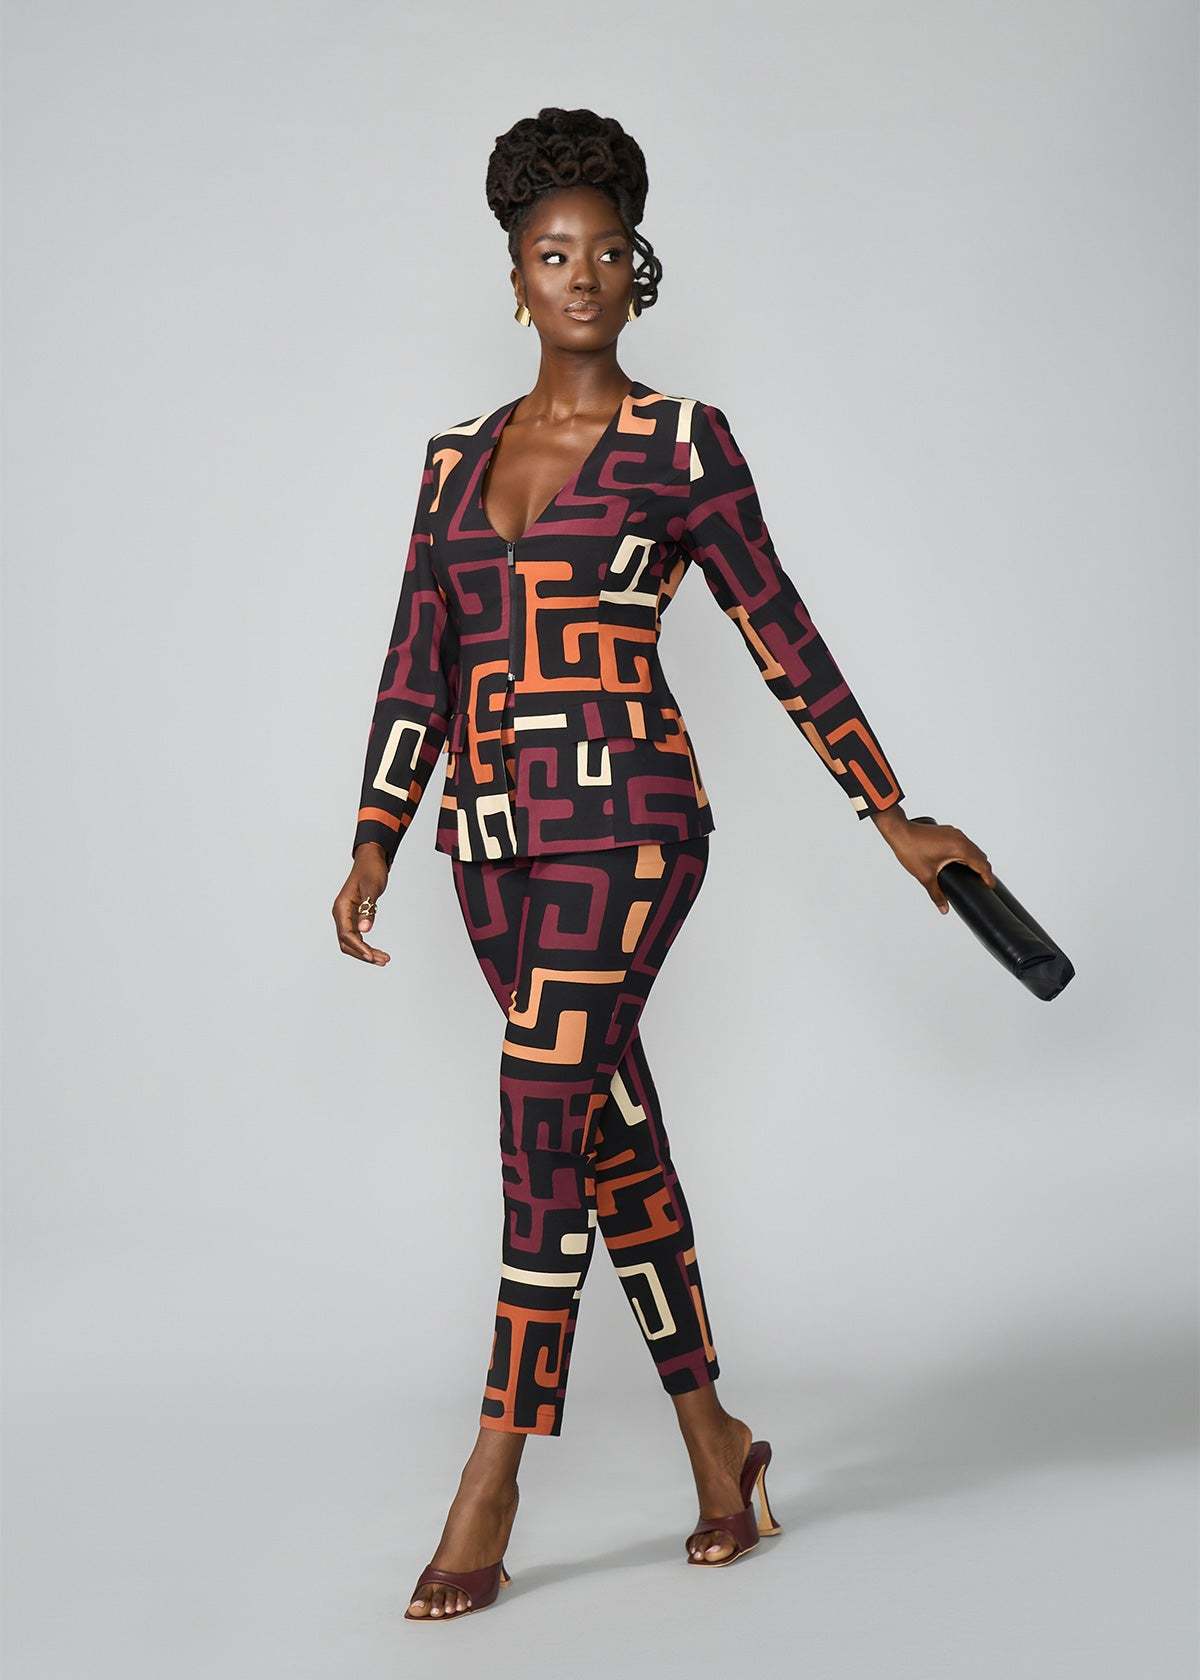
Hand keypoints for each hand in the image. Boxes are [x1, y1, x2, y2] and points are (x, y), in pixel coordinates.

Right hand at [332, 843, 391, 963]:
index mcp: (341, 908)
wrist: (371, 860)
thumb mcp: (372, 888)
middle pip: (347, 943)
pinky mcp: (354, 917)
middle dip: (363, 954)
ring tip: (383, 960)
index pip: (346, 934)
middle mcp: (341, 914)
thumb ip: (368, 909)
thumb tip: (364, 930)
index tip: (371, 956)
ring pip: (352, 942)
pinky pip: (357, 937)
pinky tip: (377, 952)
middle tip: (383, 960)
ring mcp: (347, 917)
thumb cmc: (371, 871)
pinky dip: (366, 946)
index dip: (358, 947)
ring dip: (365, 953)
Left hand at [869, 807, 996, 913]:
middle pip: (980, 856)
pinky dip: (968, 853)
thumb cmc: (911, 850)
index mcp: (959, 849)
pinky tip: (961, 862)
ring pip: (973, 848)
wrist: (899, 831)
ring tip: (974, 874)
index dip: (988, 877)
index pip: (981, 864)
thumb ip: (937, 894)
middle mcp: (961, 839)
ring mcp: (955, 833)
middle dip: (984, 870)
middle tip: (984, 883)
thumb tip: (944, 909)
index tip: (991, 886)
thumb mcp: (925, 876)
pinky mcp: (949, 832)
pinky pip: (965, 843)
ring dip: (976, 860)